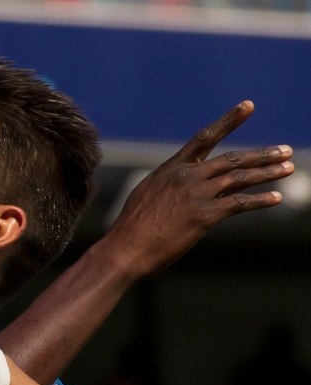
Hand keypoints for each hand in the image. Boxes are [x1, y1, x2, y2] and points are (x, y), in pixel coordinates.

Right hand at [104, 101, 293, 279]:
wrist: (124, 249)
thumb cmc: (131, 228)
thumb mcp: (146, 196)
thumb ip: (168, 186)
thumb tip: (180, 186)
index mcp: (171, 169)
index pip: (205, 137)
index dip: (229, 120)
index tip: (248, 106)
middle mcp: (186, 176)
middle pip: (232, 159)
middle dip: (262, 154)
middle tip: (285, 151)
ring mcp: (195, 195)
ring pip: (240, 178)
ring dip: (268, 173)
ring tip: (289, 168)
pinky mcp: (203, 216)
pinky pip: (239, 204)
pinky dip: (260, 200)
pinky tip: (276, 198)